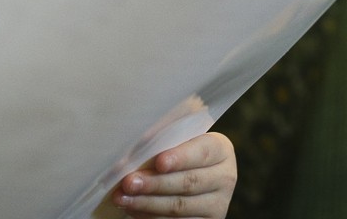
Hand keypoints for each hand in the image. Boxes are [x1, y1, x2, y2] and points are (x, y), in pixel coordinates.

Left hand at [111, 132, 236, 217]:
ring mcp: (217, 205)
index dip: (180, 158)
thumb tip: (141, 139)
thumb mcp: (181, 139)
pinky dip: (150, 217)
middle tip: (129, 183)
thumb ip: (167, 135)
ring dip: (147, 203)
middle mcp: (224, 178)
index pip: (202, 152)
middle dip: (156, 183)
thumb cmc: (180, 151)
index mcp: (221, 150)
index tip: (159, 162)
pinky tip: (133, 209)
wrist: (191, 176)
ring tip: (122, 198)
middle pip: (188, 182)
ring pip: (180, 207)